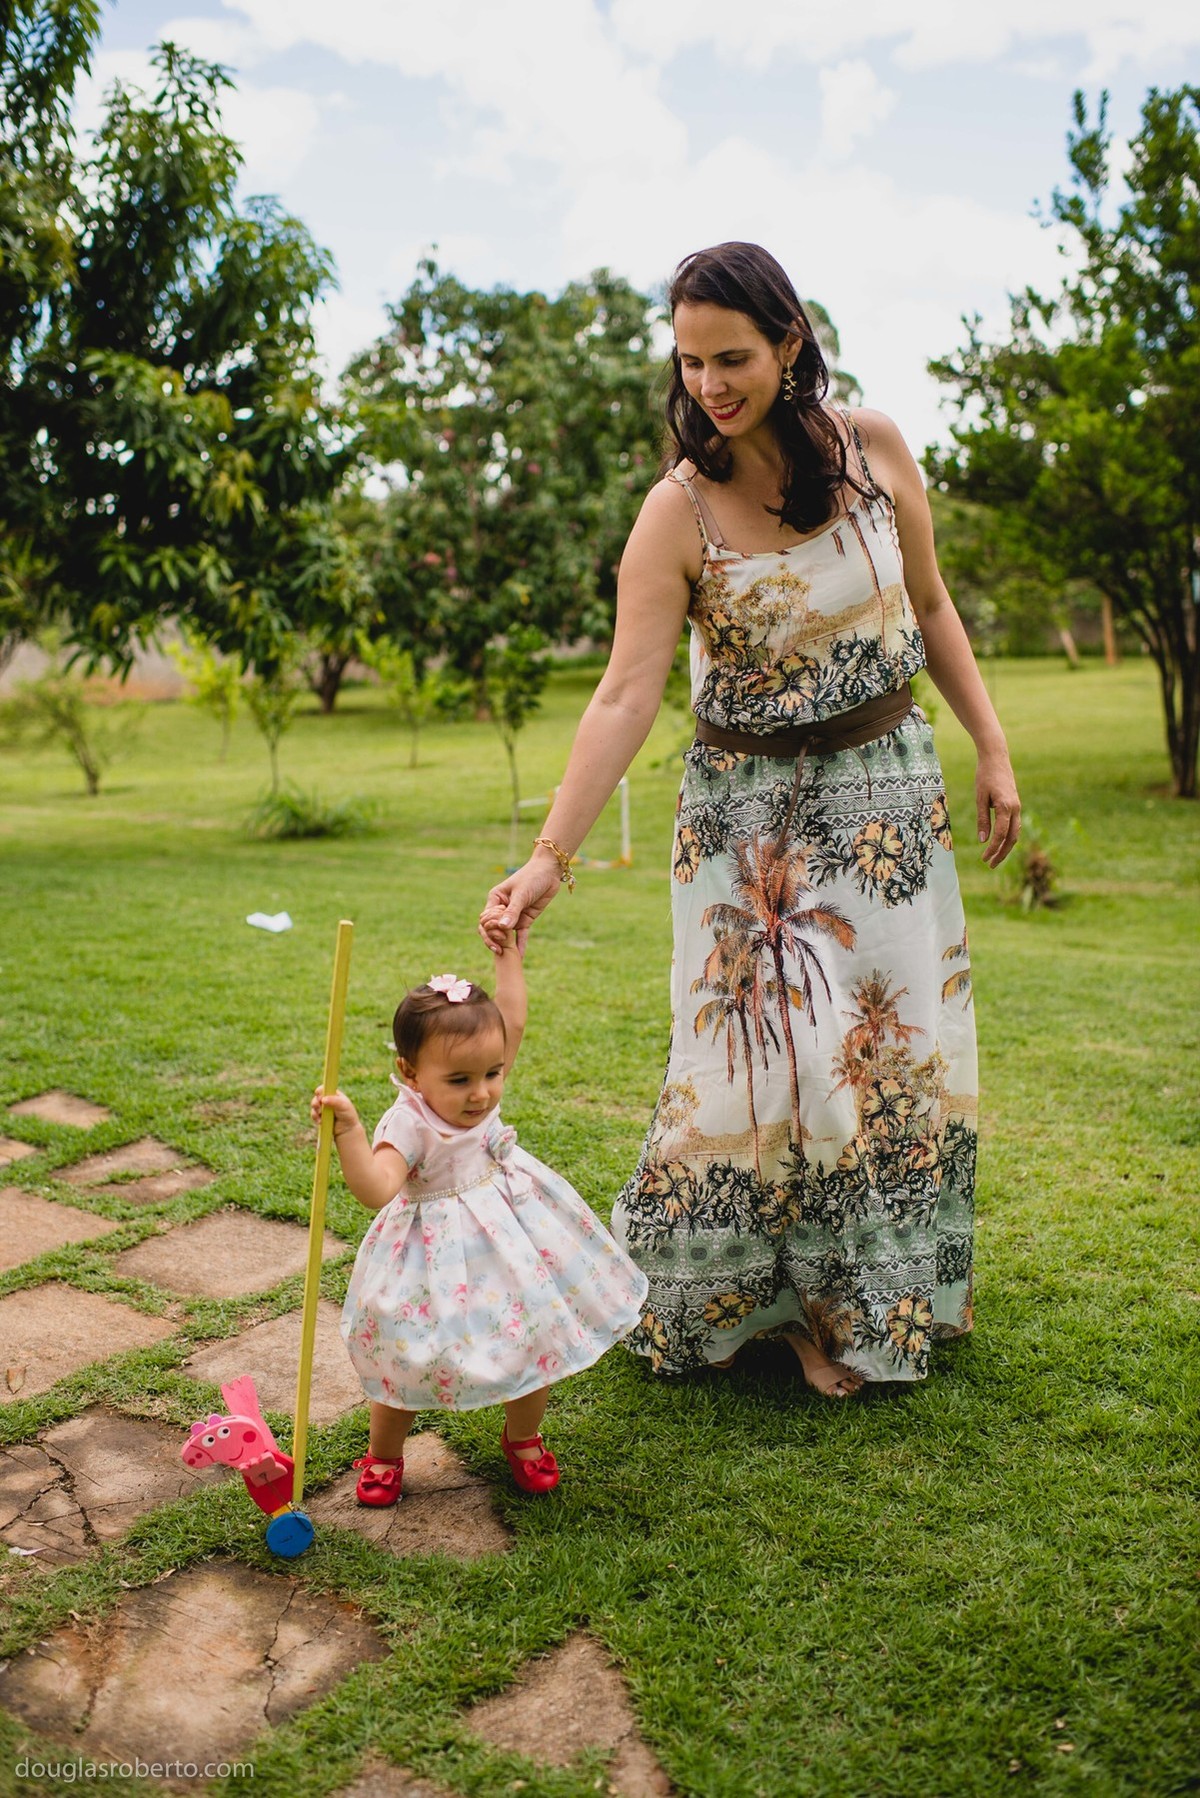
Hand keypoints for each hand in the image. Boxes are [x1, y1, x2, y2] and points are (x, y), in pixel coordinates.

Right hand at [311, 1085, 359, 1135]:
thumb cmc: (348, 1115)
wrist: (347, 1129)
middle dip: (315, 1101)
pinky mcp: (320, 1117)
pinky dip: (315, 1118)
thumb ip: (334, 1101)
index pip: (325, 1088)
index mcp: (334, 1094)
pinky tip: (320, 1122)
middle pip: (317, 1097)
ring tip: (319, 1115)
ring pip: (314, 1106)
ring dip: (315, 1110)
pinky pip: (313, 1115)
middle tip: (318, 1106)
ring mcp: (323, 1108)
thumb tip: (322, 1099)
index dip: (320, 1090)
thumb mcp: (343, 1106)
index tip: (318, 1094)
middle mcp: (328, 1100)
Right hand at [479, 856, 563, 952]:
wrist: (549, 872)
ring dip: (505, 945)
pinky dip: (520, 944)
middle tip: (499, 949)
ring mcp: (513, 915)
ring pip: (505, 934)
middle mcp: (501, 909)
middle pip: (492, 928)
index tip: (499, 931)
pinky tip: (520, 956)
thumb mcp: (521, 893)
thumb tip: (502, 928)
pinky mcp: (525, 919)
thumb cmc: (532, 876)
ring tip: (506, 956)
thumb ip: (513, 911)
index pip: (486, 918)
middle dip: (493, 939)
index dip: (489, 928)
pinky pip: (521, 935)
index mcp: (495, 899)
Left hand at [975, 749, 1020, 867]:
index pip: (1001, 834)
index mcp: (1005, 806)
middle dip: (1002, 853)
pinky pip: (1014, 825)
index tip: (984, 858)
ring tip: (994, 858)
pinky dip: (1008, 837)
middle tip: (990, 865)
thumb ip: (982, 819)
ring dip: (1006, 847)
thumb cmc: (984, 776)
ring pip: (1015, 832)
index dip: (993, 848)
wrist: (996, 758)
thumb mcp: (980, 798)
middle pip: (1012, 838)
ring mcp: (1017, 806)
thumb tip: (983, 840)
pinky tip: (999, 843)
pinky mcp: (1015, 804)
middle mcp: (1015, 808)